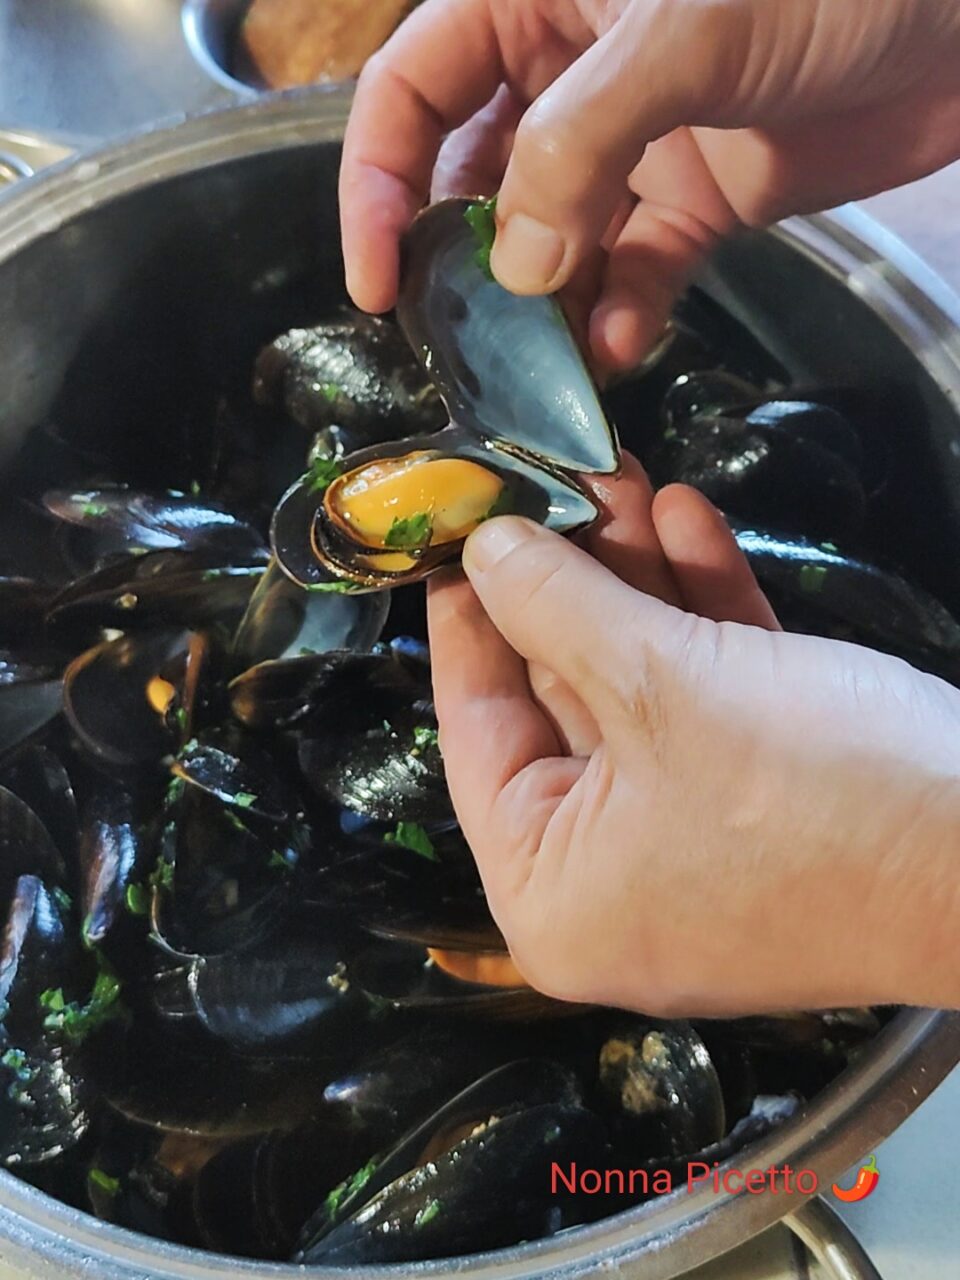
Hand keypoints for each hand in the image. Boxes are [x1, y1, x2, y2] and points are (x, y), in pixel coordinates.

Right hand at [341, 0, 959, 368]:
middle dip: (465, 265)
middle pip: (473, 180)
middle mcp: (568, 74)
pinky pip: (635, 268)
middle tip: (465, 346)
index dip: (376, 184)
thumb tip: (512, 270)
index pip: (412, 91)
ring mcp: (633, 143)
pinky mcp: (695, 199)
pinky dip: (623, 312)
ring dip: (544, 309)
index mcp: (533, 1)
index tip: (376, 281)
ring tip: (542, 372)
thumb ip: (576, 148)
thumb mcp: (681, 33)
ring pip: (552, 240)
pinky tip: (623, 346)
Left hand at [427, 463, 959, 1014]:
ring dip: (637, 580)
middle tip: (549, 479)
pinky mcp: (766, 803)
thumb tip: (487, 551)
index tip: (458, 531)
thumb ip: (558, 608)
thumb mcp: (661, 686)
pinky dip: (701, 616)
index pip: (476, 732)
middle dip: (569, 577)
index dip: (468, 619)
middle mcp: (610, 878)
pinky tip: (687, 518)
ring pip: (641, 688)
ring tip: (617, 473)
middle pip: (563, 699)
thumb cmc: (814, 793)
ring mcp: (693, 841)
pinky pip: (709, 701)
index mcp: (553, 891)